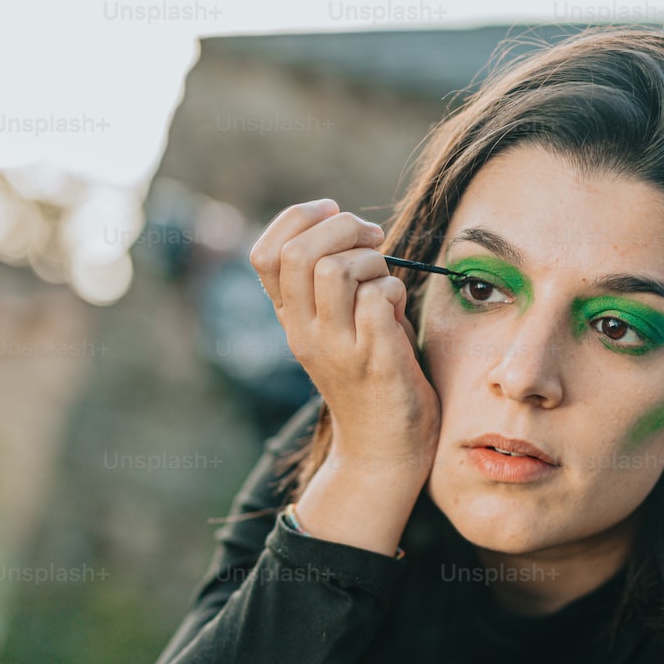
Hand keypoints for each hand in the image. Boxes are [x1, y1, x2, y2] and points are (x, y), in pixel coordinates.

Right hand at [250, 199, 440, 480]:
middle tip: (372, 240)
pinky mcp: (375, 362)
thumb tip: (347, 225)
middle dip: (342, 227)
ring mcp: (338, 349)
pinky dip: (394, 290)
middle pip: (300, 253)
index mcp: (290, 320)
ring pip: (337, 270)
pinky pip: (377, 299)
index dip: (298, 219)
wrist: (383, 449)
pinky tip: (398, 309)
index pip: (265, 254)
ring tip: (385, 281)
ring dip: (372, 261)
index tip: (333, 215)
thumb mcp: (336, 326)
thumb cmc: (370, 375)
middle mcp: (305, 333)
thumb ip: (330, 282)